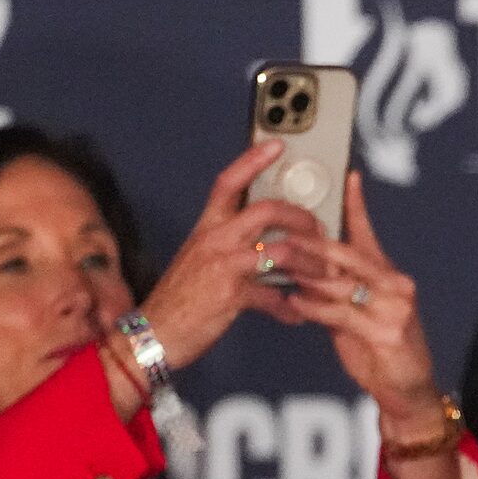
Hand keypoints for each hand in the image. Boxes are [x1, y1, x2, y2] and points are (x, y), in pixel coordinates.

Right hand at [131, 143, 323, 378]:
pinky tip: (297, 315)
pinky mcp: (231, 295)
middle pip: (266, 211)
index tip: (278, 145)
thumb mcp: (201, 261)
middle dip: (300, 218)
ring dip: (309, 264)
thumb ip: (229, 247)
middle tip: (319, 230)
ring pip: (279, 251)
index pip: (229, 182)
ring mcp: (223, 265)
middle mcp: (214, 239)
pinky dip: (289, 308)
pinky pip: (273, 297)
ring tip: (322, 275)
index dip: (253, 160)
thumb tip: (263, 245)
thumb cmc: (180, 300)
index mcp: (207, 227)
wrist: (155, 333)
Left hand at [270, 173, 442, 429]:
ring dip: (304, 273)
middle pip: (346, 254)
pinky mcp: (386, 333)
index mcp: (389, 276)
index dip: (357, 205)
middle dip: (309, 242)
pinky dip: (314, 307)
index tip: (346, 176)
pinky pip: (341, 314)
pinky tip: (294, 301)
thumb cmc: (382, 353)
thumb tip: (306, 276)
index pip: (368, 234)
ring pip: (341, 282)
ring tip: (276, 264)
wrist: (409, 393)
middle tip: (278, 231)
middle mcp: (395, 285)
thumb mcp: (358, 316)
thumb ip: (337, 293)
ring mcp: (394, 308)